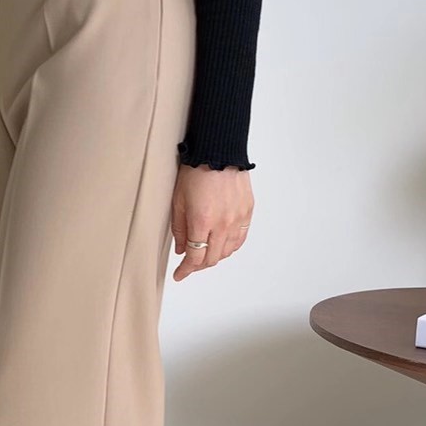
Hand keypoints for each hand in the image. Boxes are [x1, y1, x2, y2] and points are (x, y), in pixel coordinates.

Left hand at [171, 163, 252, 280]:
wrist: (217, 151)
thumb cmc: (195, 171)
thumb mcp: (177, 201)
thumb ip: (179, 229)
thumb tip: (182, 250)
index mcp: (201, 221)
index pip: (195, 257)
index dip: (186, 270)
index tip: (179, 275)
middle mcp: (222, 223)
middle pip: (212, 258)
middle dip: (198, 266)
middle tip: (190, 265)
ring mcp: (237, 219)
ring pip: (228, 251)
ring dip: (215, 257)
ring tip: (205, 254)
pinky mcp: (247, 212)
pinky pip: (240, 239)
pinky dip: (231, 247)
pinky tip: (223, 245)